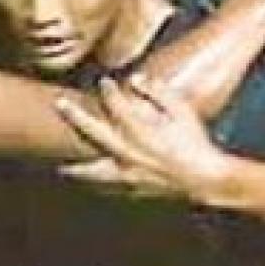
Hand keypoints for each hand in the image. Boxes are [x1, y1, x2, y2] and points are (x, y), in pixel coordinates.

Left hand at [56, 75, 223, 200]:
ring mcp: (127, 172)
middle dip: (75, 115)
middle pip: (93, 131)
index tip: (105, 81)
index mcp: (140, 130)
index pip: (116, 104)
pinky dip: (95, 184)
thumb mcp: (182, 112)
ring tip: (61, 168)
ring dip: (75, 167)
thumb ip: (159, 92)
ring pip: (92, 170)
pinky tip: (88, 183)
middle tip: (59, 104)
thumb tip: (137, 77)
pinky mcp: (132, 188)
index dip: (108, 89)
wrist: (205, 179)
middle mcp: (128, 151)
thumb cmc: (195, 143)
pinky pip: (107, 187)